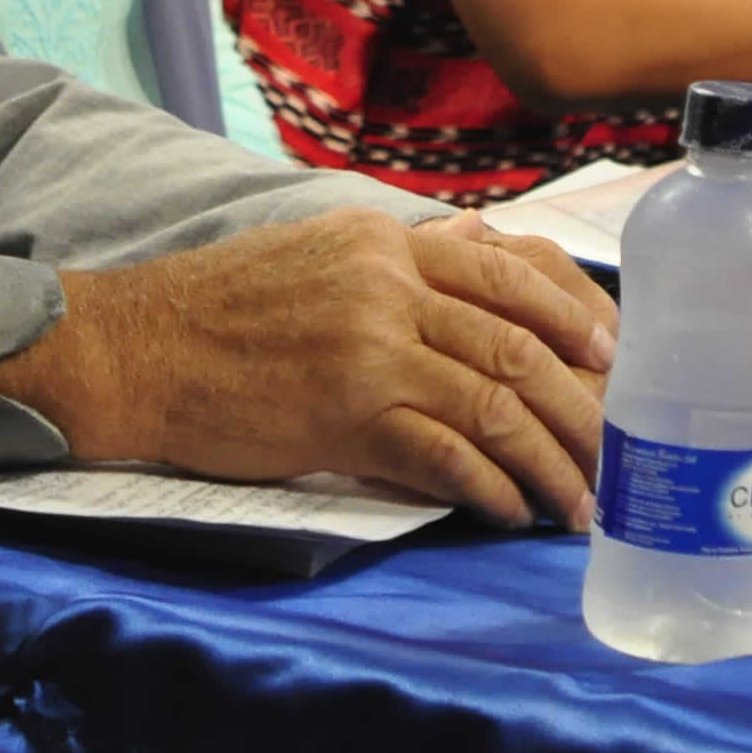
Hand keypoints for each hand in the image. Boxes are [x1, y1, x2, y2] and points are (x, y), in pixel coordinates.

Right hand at [0, 209, 618, 529]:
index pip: (509, 270)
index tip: (612, 356)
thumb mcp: (319, 253)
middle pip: (517, 341)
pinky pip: (442, 454)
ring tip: (575, 501)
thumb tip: (481, 262)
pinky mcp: (344, 416)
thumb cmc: (223, 308)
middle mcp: (388, 285)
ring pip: (493, 401)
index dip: (573, 314)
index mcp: (387, 241)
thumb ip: (402, 261)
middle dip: (579, 403)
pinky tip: (507, 511)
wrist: (137, 348)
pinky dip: (487, 487)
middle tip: (614, 448)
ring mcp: (369, 349)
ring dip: (546, 459)